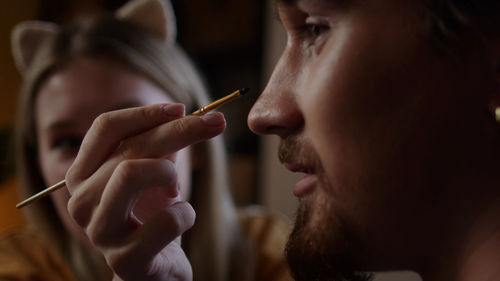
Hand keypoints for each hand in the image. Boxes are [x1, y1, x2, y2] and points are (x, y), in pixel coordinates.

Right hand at [64, 103, 225, 280]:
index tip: (182, 107)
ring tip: (175, 189)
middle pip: (129, 148)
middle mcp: (80, 201)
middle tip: (216, 123)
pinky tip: (181, 219)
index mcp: (83, 174)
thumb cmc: (152, 214)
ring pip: (131, 174)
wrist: (154, 267)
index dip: (146, 113)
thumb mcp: (153, 173)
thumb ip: (160, 144)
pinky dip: (186, 213)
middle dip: (179, 131)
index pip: (106, 127)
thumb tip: (182, 114)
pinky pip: (167, 220)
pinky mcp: (126, 260)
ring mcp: (100, 232)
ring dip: (169, 174)